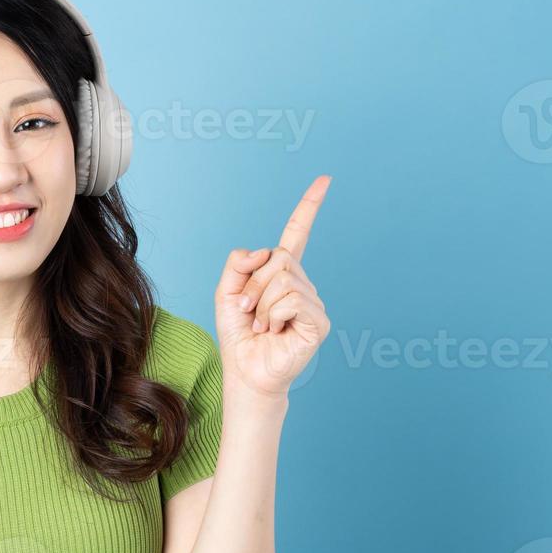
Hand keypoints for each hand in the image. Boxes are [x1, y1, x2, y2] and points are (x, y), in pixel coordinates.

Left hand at [214, 174, 332, 399]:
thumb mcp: (227, 292)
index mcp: (281, 273)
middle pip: (280, 257)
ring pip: (283, 278)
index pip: (297, 234)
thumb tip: (267, 251)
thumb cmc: (238, 334)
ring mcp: (312, 302)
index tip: (325, 181)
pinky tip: (275, 331)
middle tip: (249, 311)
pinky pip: (292, 299)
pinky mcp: (318, 322)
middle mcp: (301, 284)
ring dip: (262, 303)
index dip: (309, 207)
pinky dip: (274, 314)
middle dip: (254, 283)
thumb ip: (239, 263)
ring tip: (262, 325)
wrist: (245, 372)